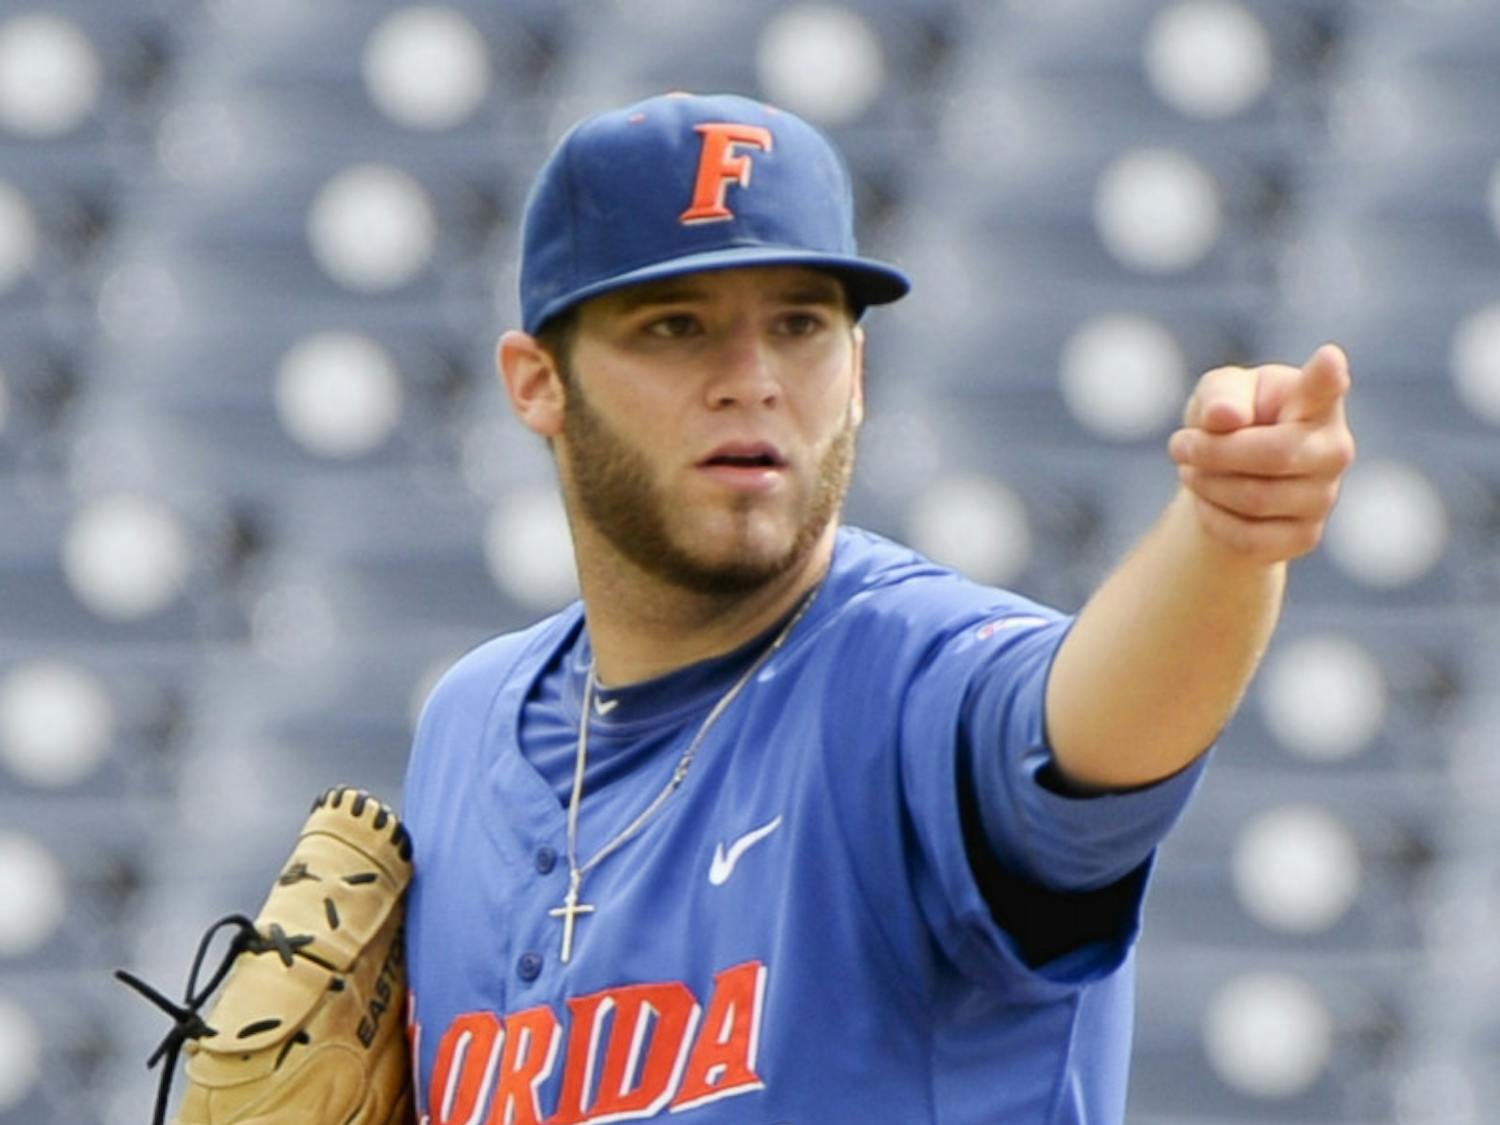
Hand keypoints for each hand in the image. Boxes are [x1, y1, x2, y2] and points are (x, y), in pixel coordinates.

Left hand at [1167, 344, 1355, 562]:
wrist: (1228, 475)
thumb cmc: (1231, 418)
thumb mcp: (1218, 393)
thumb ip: (1220, 394)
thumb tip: (1226, 416)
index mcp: (1316, 400)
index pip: (1327, 387)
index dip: (1329, 375)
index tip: (1329, 358)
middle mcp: (1333, 448)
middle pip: (1274, 455)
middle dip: (1213, 451)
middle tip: (1180, 445)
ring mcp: (1324, 496)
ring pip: (1256, 499)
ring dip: (1207, 484)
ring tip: (1191, 470)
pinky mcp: (1305, 535)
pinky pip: (1250, 537)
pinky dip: (1214, 518)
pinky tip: (1207, 501)